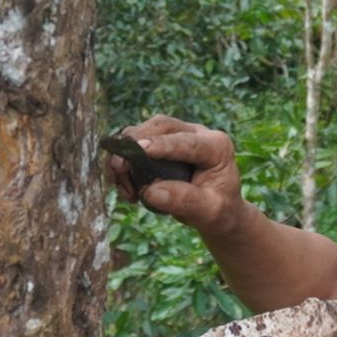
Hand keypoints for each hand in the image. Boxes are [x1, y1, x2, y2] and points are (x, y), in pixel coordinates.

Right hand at [105, 115, 244, 236]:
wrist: (217, 211)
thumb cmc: (218, 211)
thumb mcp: (208, 211)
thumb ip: (183, 200)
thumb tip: (149, 191)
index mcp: (217, 146)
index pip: (186, 142)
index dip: (161, 145)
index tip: (140, 149)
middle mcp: (199, 133)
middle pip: (161, 126)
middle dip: (135, 142)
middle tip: (117, 166)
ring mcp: (180, 134)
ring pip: (145, 131)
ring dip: (126, 152)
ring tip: (122, 183)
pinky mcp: (163, 142)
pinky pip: (137, 142)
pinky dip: (125, 159)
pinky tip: (124, 184)